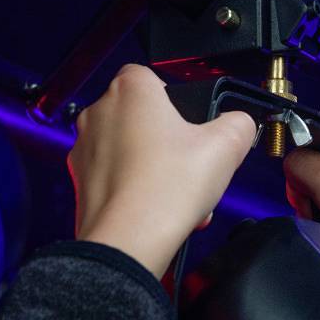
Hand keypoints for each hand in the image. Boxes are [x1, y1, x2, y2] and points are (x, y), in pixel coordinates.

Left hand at [68, 64, 255, 278]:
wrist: (129, 241)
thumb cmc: (167, 189)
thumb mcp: (226, 147)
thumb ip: (239, 124)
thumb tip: (239, 123)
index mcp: (131, 90)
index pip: (153, 77)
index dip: (177, 102)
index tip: (194, 128)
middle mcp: (100, 111)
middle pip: (143, 117)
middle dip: (168, 140)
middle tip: (191, 165)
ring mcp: (85, 147)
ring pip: (128, 148)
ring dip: (154, 167)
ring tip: (179, 194)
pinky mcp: (80, 181)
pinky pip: (115, 176)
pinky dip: (136, 188)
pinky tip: (159, 210)